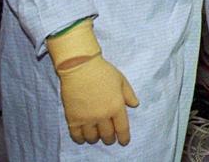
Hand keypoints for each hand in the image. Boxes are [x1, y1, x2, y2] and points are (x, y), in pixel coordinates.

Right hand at [47, 20, 139, 144]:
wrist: (80, 67)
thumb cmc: (103, 71)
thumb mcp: (121, 80)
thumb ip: (129, 94)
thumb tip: (135, 105)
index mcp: (116, 106)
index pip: (122, 128)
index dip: (124, 138)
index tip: (124, 142)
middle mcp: (102, 115)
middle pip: (107, 135)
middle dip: (110, 139)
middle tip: (110, 138)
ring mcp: (87, 118)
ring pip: (92, 138)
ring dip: (96, 139)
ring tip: (97, 136)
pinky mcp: (73, 118)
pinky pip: (77, 136)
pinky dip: (81, 139)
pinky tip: (83, 138)